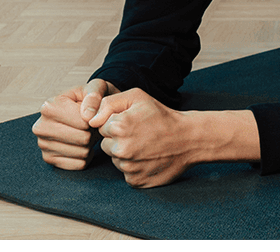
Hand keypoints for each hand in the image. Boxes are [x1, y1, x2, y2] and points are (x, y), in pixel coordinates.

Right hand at [32, 78, 118, 170]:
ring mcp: (43, 145)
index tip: (94, 113)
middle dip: (94, 132)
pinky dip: (87, 156)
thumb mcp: (96, 87)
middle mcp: (40, 127)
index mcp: (49, 107)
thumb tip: (88, 116)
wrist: (85, 110)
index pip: (83, 122)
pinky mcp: (49, 159)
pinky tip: (83, 144)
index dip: (95, 119)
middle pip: (82, 139)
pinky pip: (79, 164)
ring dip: (91, 144)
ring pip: (82, 152)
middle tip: (93, 124)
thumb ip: (94, 96)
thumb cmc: (91, 98)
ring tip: (88, 132)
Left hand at [88, 89, 260, 188]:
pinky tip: (148, 157)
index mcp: (119, 127)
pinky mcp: (135, 181)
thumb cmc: (162, 116)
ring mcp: (128, 168)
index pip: (101, 127)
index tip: (133, 122)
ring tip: (145, 145)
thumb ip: (108, 102)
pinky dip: (135, 167)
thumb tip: (91, 120)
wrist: (189, 139)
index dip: (117, 123)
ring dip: (126, 153)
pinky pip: (126, 173)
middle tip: (140, 134)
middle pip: (107, 145)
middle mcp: (121, 150)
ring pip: (116, 160)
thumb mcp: (138, 97)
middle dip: (119, 139)